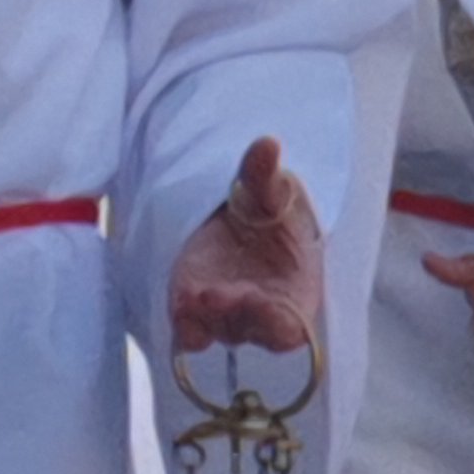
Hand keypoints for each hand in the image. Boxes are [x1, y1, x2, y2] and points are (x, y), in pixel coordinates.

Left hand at [167, 138, 323, 354]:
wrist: (243, 221)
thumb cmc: (270, 213)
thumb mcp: (269, 190)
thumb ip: (265, 174)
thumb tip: (267, 143)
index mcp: (295, 293)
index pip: (289, 327)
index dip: (274, 320)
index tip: (257, 299)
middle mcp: (261, 313)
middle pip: (246, 329)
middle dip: (229, 312)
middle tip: (211, 294)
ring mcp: (226, 314)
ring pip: (213, 330)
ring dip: (200, 317)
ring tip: (190, 295)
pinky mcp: (195, 309)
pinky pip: (188, 329)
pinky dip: (182, 320)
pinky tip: (178, 300)